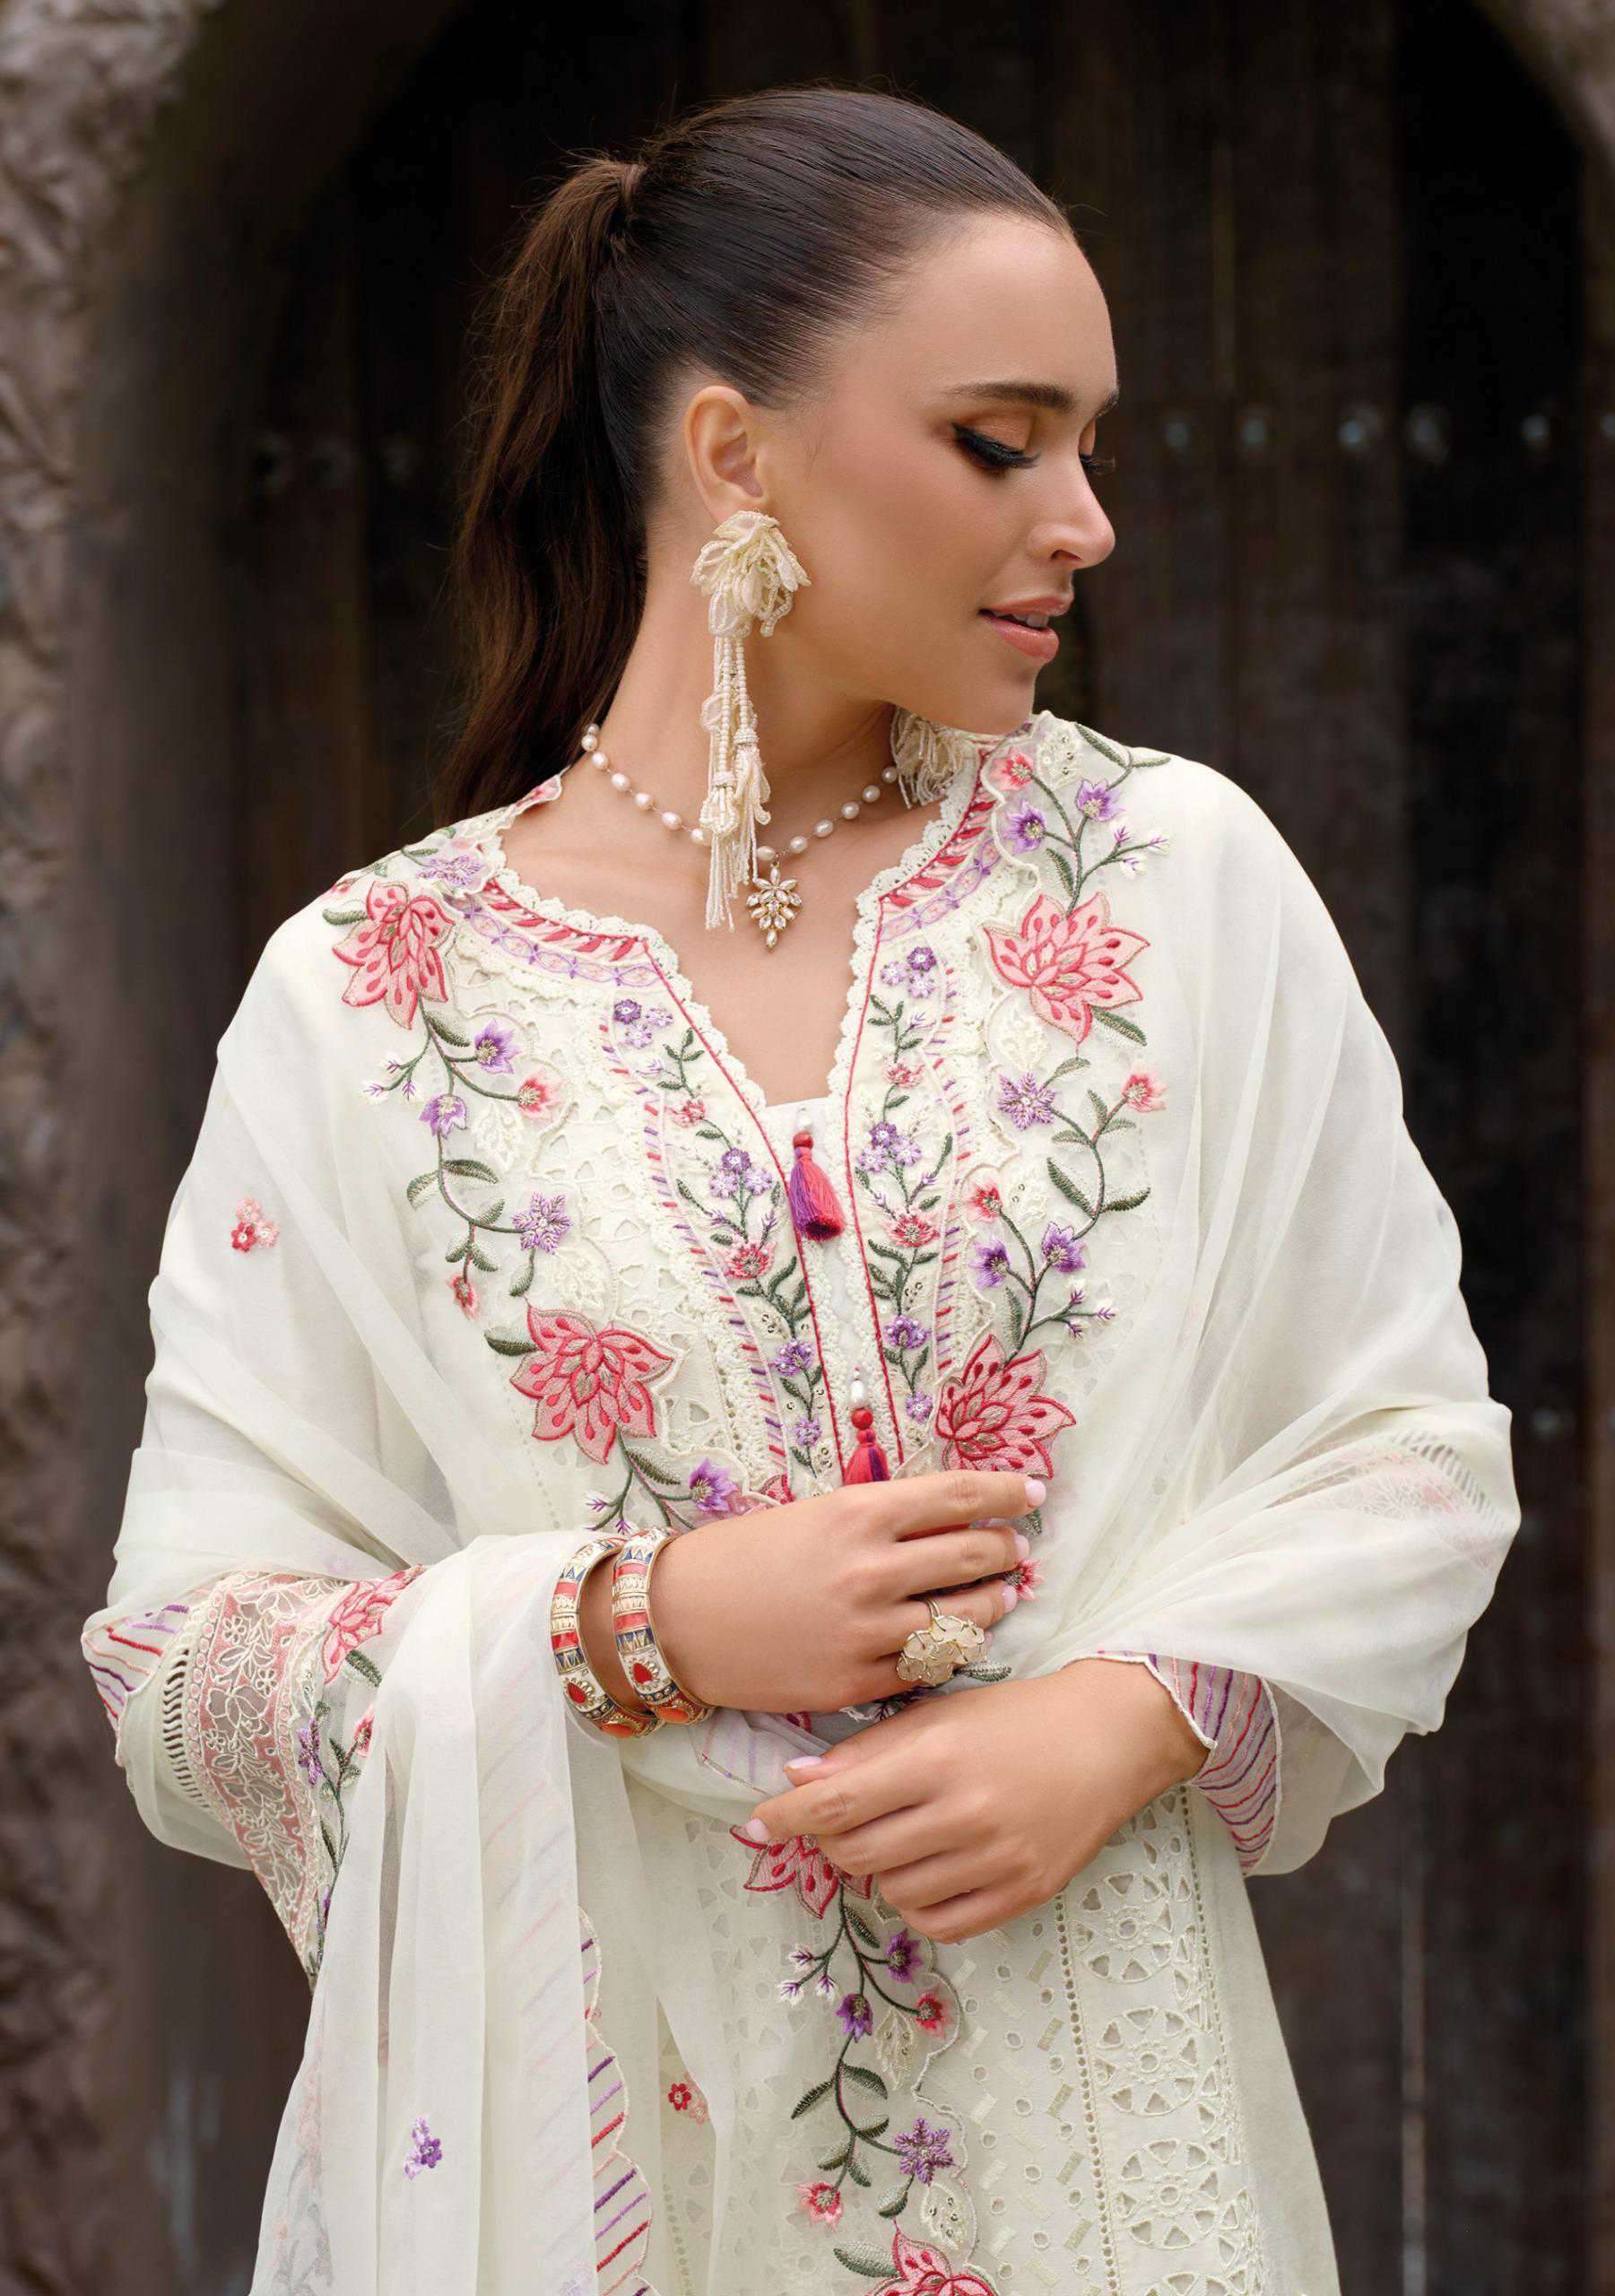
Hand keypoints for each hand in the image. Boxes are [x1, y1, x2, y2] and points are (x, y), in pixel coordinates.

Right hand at [616, 1470, 1041, 1714]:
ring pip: (962, 1620)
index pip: (960, 1497)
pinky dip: (947, 1652)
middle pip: (973, 1557)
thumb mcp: (816, 1514)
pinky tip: (954, 1642)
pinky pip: (926, 1669)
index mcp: (860, 1513)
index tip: (1032, 1493)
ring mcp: (866, 1631)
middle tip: (1017, 1550)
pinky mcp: (855, 1683)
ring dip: (992, 1605)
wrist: (679, 1618)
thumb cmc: (745, 1556)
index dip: (1007, 1494)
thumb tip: (953, 1520)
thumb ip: (883, 1518)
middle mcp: (871, 1569)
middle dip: (1006, 1551)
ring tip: (1001, 1598)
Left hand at [743, 1656, 1210, 1943]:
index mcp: (939, 1759)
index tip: (755, 1823)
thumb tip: (796, 1778)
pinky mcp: (1022, 1894)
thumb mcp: (939, 1716)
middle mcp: (966, 1813)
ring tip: (898, 1837)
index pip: (839, 1802)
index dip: (786, 1817)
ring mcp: (997, 1861)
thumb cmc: (1014, 1717)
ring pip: (893, 1892)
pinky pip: (939, 1924)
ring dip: (878, 1869)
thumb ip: (867, 1750)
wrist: (1107, 1739)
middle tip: (842, 1819)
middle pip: (857, 1853)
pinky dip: (918, 1902)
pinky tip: (927, 1869)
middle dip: (832, 1839)